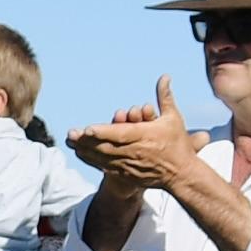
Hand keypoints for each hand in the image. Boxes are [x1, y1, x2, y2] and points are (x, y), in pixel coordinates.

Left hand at [66, 76, 202, 192]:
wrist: (181, 174)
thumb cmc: (177, 144)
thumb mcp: (173, 118)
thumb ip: (165, 97)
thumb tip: (164, 76)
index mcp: (144, 136)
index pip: (120, 134)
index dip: (102, 132)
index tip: (87, 129)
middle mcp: (134, 151)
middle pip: (106, 147)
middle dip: (86, 141)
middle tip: (70, 134)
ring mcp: (129, 164)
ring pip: (102, 158)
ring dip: (85, 150)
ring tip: (70, 142)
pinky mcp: (126, 174)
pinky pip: (105, 167)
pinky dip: (91, 160)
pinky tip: (80, 153)